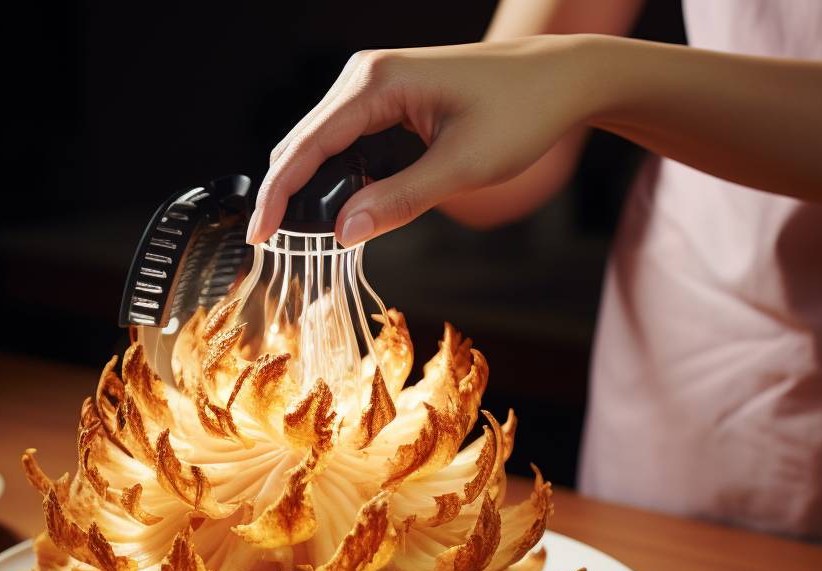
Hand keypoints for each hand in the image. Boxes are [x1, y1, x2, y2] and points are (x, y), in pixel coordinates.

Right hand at [247, 36, 599, 245]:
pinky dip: (334, 170)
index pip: (308, 145)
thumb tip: (344, 233)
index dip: (279, 195)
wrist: (562, 78)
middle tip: (273, 245)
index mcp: (377, 82)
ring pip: (321, 139)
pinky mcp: (389, 94)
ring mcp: (376, 80)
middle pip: (303, 139)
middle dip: (286, 192)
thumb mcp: (461, 168)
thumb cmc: (522, 112)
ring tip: (298, 231)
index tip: (259, 235)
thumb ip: (399, 201)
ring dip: (308, 183)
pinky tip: (339, 201)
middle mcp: (367, 73)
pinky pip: (344, 135)